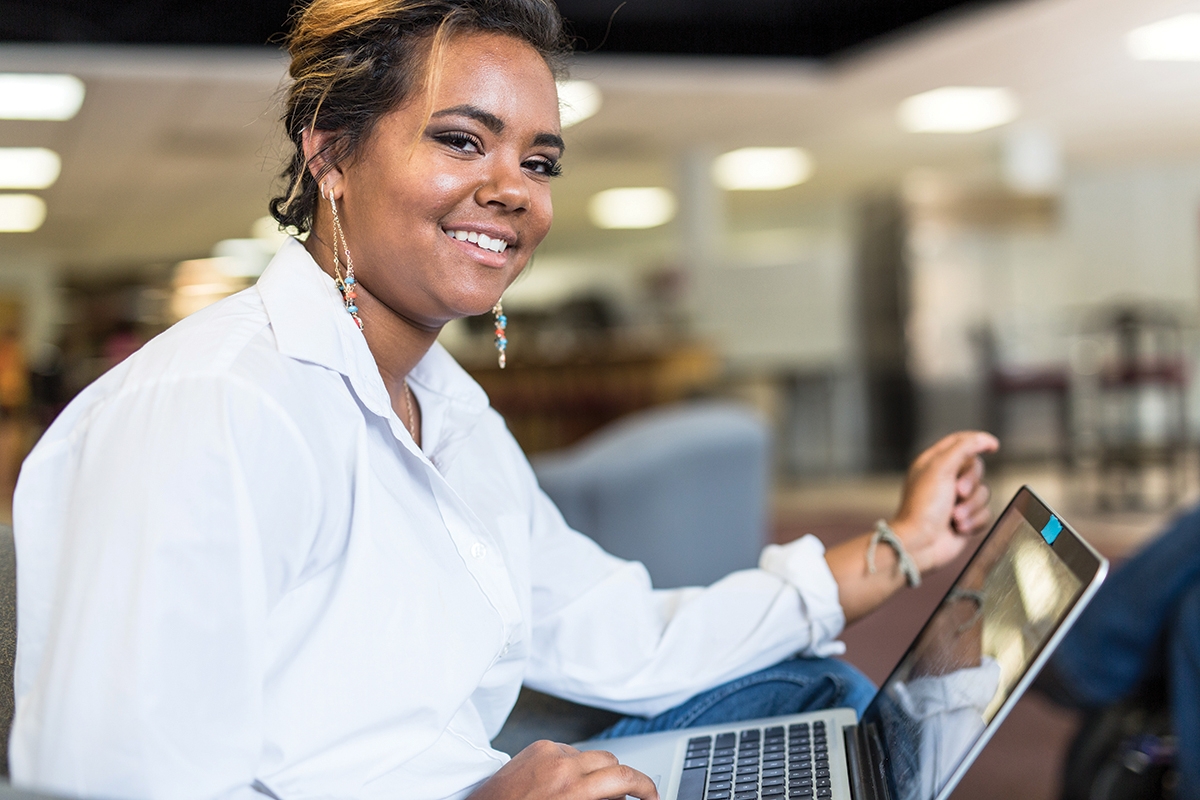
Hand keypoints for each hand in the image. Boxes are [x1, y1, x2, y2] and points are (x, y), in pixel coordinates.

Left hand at [470, 740, 658, 799]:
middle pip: (611, 762)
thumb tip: (618, 799)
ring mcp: (548, 751)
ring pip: (591, 755)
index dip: (646, 788)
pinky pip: (568, 750)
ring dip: (596, 772)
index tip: (652, 797)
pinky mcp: (536, 746)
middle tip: (620, 799)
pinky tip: (565, 783)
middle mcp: (562, 765)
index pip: (624, 777)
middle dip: (620, 781)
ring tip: (586, 793)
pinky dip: (574, 765)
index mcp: (572, 790)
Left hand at [890, 431, 998, 574]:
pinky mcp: (966, 519)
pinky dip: (974, 521)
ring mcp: (956, 500)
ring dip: (971, 507)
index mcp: (934, 463)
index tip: (993, 446)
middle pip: (976, 469)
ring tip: (954, 517)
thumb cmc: (924, 507)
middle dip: (971, 483)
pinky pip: (986, 514)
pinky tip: (958, 528)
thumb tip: (985, 439)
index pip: (959, 442)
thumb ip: (964, 448)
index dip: (977, 441)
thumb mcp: (940, 468)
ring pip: (984, 493)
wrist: (920, 544)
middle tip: (957, 493)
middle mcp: (945, 479)